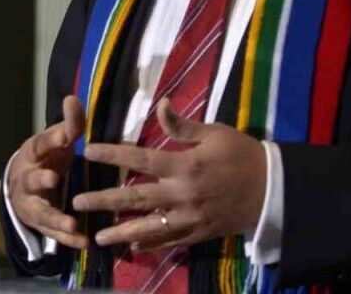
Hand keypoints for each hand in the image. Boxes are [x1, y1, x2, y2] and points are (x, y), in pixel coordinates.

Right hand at [7, 95, 88, 248]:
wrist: (21, 189)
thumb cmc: (46, 159)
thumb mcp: (56, 141)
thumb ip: (69, 124)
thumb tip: (73, 98)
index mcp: (33, 154)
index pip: (40, 144)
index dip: (52, 139)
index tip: (66, 134)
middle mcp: (27, 179)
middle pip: (31, 180)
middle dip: (41, 180)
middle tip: (53, 179)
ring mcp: (32, 203)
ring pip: (40, 212)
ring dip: (55, 218)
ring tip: (72, 224)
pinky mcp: (40, 224)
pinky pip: (53, 233)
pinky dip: (67, 239)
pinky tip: (84, 242)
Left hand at [72, 98, 265, 251]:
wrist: (272, 189)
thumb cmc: (242, 155)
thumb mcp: (215, 133)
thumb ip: (183, 125)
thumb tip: (161, 104)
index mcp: (185, 165)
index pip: (140, 158)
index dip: (112, 154)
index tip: (87, 152)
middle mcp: (182, 193)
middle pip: (136, 197)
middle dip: (104, 200)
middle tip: (78, 202)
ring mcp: (190, 216)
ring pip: (149, 226)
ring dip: (121, 232)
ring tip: (97, 238)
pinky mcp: (198, 232)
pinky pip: (170, 240)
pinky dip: (150, 244)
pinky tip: (132, 246)